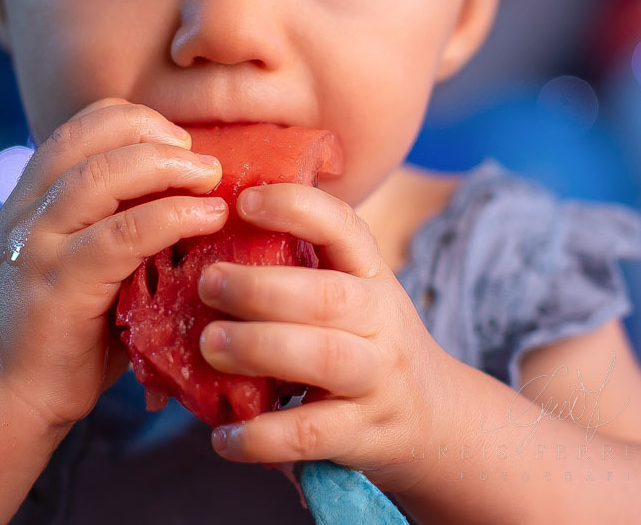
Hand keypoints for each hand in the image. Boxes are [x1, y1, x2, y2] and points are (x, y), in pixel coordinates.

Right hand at [0, 97, 229, 430]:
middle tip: (207, 163)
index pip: (82, 125)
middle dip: (159, 138)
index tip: (181, 142)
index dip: (138, 121)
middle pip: (94, 140)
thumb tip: (197, 188)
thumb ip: (118, 220)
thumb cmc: (68, 327)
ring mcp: (37, 245)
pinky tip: (206, 220)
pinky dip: (171, 217)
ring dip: (169, 168)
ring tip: (212, 181)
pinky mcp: (59, 286)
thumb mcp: (85, 258)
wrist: (11, 394)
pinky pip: (121, 236)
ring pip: (103, 177)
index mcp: (32, 194)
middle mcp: (27, 210)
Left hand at [196, 182, 450, 492]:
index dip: (296, 207)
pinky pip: (311, 434)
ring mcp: (377, 379)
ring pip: (325, 357)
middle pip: (328, 295)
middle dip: (261, 287)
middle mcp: (380, 320)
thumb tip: (203, 239)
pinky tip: (222, 438)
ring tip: (210, 345)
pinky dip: (262, 436)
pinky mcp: (364, 433)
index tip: (244, 202)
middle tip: (208, 283)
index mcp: (371, 274)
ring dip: (261, 347)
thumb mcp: (352, 295)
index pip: (344, 226)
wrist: (436, 419)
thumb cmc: (367, 343)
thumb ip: (298, 271)